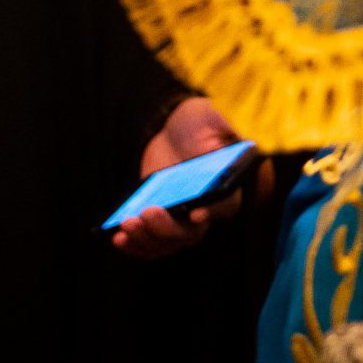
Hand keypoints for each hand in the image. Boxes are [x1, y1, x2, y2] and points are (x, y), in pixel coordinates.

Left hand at [112, 96, 266, 260]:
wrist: (176, 130)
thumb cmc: (203, 121)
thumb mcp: (217, 117)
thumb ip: (230, 123)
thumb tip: (244, 132)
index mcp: (227, 186)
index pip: (225, 205)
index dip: (213, 212)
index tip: (196, 213)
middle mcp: (207, 209)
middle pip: (191, 234)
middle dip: (167, 229)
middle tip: (147, 212)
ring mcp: (182, 219)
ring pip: (168, 243)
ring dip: (146, 240)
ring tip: (126, 225)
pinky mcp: (161, 220)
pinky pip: (150, 243)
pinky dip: (136, 245)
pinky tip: (118, 237)